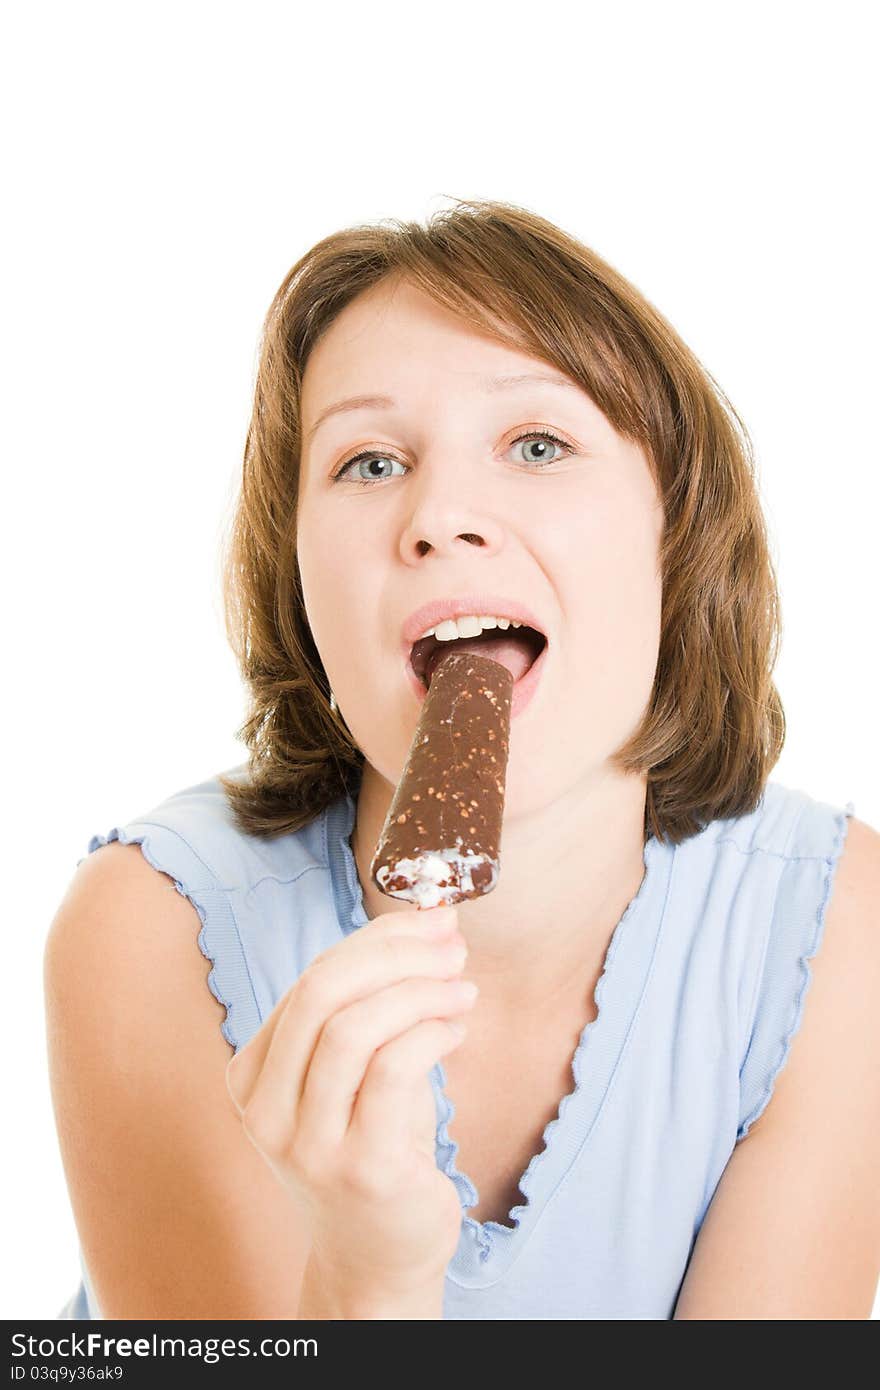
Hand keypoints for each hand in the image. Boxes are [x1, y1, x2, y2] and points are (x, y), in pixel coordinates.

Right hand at [225, 904, 475, 1298]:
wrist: (378, 1257)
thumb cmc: (373, 1148)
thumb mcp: (354, 1073)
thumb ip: (373, 1005)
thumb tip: (433, 924)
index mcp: (253, 1076)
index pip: (310, 979)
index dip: (376, 940)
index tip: (433, 922)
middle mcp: (265, 1111)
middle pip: (319, 993)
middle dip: (394, 956)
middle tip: (451, 946)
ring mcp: (307, 1144)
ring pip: (352, 1029)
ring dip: (419, 992)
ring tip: (461, 991)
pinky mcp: (360, 1168)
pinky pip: (392, 1071)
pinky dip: (430, 1033)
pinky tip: (456, 1030)